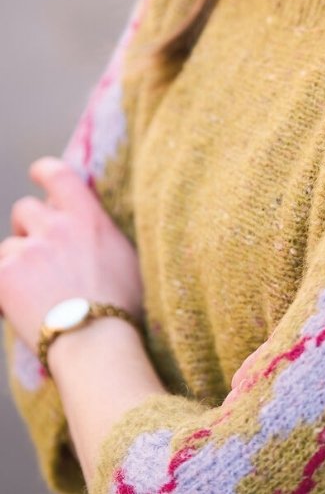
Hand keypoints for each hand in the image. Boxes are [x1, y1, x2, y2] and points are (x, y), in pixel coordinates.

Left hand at [0, 157, 142, 351]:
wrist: (96, 340)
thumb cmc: (122, 305)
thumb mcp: (124, 255)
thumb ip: (100, 231)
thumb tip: (89, 225)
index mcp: (87, 216)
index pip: (58, 174)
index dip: (43, 171)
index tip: (38, 173)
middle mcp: (56, 225)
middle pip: (25, 209)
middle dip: (28, 228)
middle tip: (39, 256)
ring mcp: (28, 250)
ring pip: (8, 246)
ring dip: (16, 262)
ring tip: (33, 292)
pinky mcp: (5, 275)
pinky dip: (2, 289)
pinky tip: (12, 308)